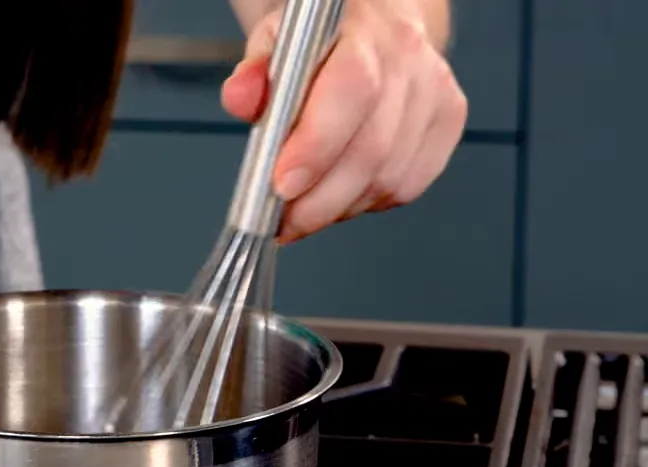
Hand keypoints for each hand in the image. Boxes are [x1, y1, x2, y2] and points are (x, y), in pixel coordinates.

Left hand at [222, 0, 466, 242]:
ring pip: (388, 177)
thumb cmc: (319, 39)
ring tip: (304, 209)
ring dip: (338, 207)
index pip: (351, 92)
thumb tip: (241, 98)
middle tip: (282, 221)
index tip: (281, 186)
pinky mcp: (447, 120)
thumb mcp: (274, 41)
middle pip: (371, 149)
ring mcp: (433, 91)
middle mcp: (408, 59)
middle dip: (318, 201)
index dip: (316, 148)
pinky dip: (368, 202)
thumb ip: (254, 72)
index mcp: (364, 31)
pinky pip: (408, 185)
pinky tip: (342, 194)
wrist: (369, 23)